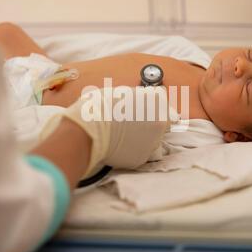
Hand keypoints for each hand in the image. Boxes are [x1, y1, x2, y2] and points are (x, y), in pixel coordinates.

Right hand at [40, 86, 174, 178]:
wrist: (87, 131)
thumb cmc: (99, 108)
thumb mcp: (120, 92)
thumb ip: (136, 97)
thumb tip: (138, 100)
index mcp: (156, 101)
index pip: (162, 99)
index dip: (152, 102)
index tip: (145, 105)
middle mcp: (160, 122)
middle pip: (164, 121)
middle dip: (153, 120)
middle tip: (135, 121)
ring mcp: (153, 143)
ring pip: (154, 140)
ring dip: (145, 137)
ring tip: (125, 135)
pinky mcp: (141, 159)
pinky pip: (141, 153)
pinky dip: (133, 150)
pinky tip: (119, 146)